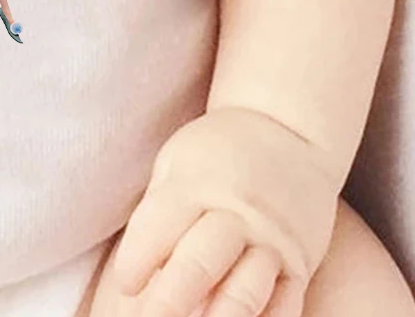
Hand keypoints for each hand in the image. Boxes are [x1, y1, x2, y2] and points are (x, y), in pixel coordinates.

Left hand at [107, 107, 338, 316]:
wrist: (287, 129)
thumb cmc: (216, 151)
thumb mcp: (176, 162)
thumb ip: (159, 211)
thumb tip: (141, 269)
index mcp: (194, 185)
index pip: (159, 228)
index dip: (138, 261)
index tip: (127, 286)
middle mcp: (234, 213)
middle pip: (199, 263)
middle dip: (171, 301)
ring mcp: (271, 239)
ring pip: (246, 290)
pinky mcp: (301, 260)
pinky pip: (286, 303)